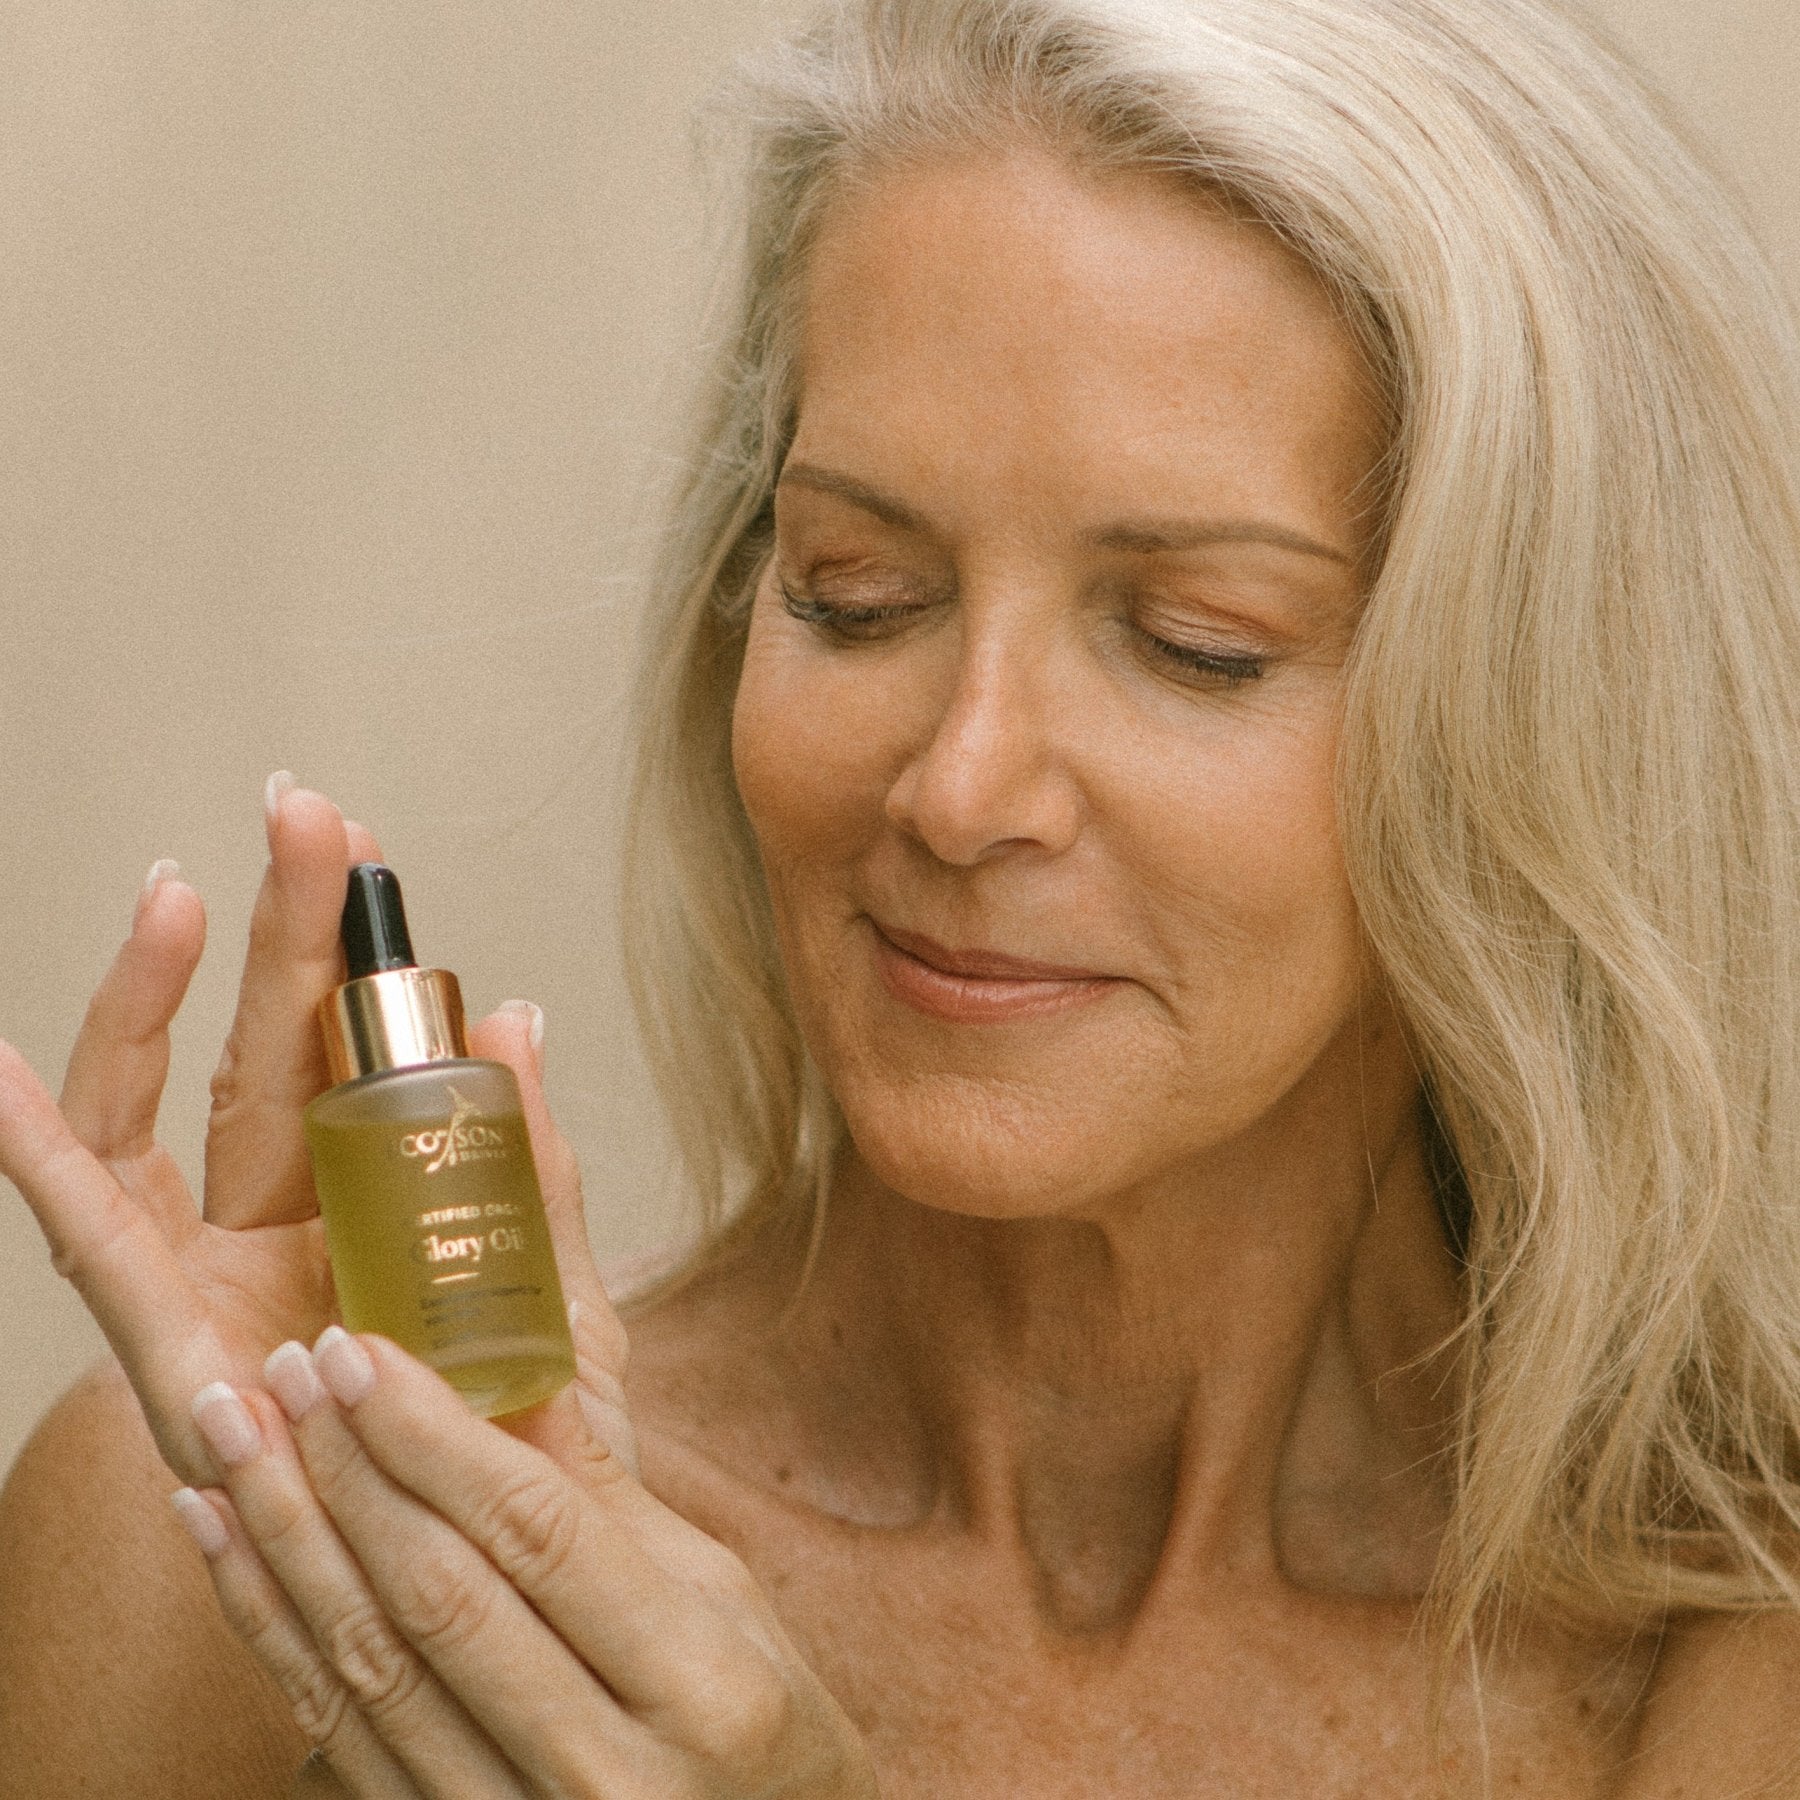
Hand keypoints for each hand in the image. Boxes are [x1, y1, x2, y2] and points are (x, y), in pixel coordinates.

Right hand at [0, 777, 628, 1487]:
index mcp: (378, 1200)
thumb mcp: (552, 1297)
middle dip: (283, 935)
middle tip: (306, 820)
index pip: (355, 1051)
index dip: (355, 957)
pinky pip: (89, 1235)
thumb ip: (535, 1170)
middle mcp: (285, 1220)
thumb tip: (520, 1017)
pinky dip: (37, 1153)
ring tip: (180, 894)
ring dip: (163, 999)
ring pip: (170, 1108)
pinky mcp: (162, 1339)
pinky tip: (0, 1076)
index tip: (368, 857)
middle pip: (267, 1050)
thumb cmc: (509, 1443)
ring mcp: (213, 1271)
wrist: (471, 1583)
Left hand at [173, 1329, 878, 1797]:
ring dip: (284, 1538)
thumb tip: (515, 1357)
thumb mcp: (720, 1595)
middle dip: (346, 1468)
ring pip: (370, 1669)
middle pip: (441, 1598)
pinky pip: (338, 1735)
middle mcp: (607, 1774)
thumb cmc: (758, 1721)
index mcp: (701, 1683)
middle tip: (284, 1367)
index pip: (540, 1533)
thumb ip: (607, 1492)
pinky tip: (222, 1539)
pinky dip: (269, 1629)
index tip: (360, 1350)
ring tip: (229, 1429)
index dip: (435, 1436)